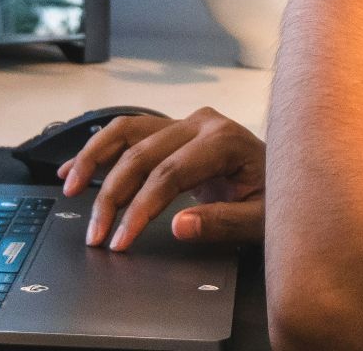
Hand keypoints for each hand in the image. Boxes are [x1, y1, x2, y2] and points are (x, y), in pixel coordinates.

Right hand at [57, 108, 265, 251]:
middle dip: (112, 196)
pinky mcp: (176, 129)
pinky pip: (130, 133)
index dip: (139, 209)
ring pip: (127, 131)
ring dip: (94, 159)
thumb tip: (177, 227)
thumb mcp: (260, 219)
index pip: (168, 174)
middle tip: (96, 233)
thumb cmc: (280, 199)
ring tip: (69, 186)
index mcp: (224, 141)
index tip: (121, 239)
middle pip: (141, 154)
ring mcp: (187, 122)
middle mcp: (202, 123)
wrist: (293, 179)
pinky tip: (76, 167)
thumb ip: (220, 223)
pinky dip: (100, 148)